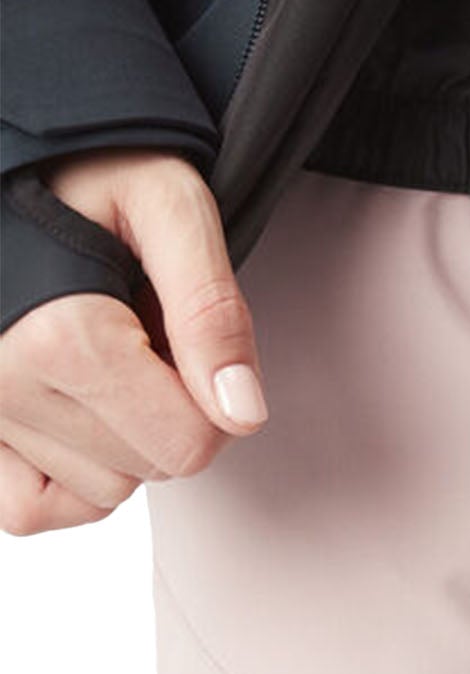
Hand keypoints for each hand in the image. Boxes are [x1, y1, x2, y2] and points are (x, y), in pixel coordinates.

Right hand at [0, 147, 266, 534]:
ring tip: (106, 359)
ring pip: (100, 491)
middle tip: (145, 337)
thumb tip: (242, 412)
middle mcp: (4, 386)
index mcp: (62, 336)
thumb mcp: (173, 206)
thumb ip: (213, 311)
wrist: (10, 165)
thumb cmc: (90, 172)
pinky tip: (83, 418)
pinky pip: (30, 508)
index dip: (215, 397)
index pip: (189, 444)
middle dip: (171, 411)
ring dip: (124, 439)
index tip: (187, 337)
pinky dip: (68, 481)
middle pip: (149, 468)